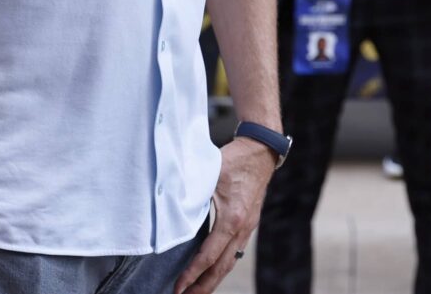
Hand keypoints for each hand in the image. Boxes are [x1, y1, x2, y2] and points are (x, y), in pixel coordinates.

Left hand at [174, 137, 274, 293]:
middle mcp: (242, 228)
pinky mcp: (248, 225)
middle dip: (203, 287)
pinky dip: (222, 266)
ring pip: (230, 263)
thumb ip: (191, 194)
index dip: (192, 274)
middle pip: (222, 268)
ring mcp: (248, 228)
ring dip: (213, 279)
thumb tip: (169, 210)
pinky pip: (235, 252)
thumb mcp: (208, 174)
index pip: (208, 256)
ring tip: (196, 292)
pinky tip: (212, 271)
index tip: (178, 287)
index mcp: (231, 219)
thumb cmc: (234, 160)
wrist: (261, 152)